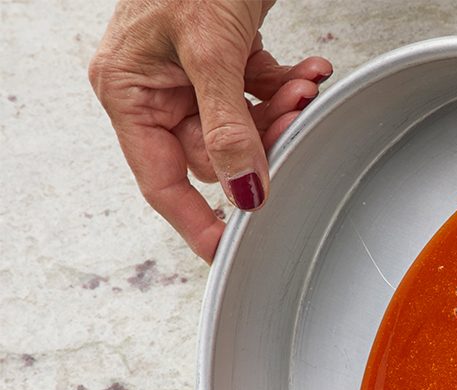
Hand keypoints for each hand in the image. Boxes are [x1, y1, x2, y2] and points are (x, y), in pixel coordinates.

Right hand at [89, 0, 331, 261]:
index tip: (227, 254)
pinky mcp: (224, 58)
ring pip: (245, 126)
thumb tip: (244, 192)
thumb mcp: (210, 50)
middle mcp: (156, 87)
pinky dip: (289, 88)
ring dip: (283, 112)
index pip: (163, 180)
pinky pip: (260, 93)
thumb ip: (228, 125)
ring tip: (305, 87)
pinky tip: (310, 72)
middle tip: (296, 120)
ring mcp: (191, 74)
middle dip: (263, 140)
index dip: (197, 220)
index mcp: (129, 91)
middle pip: (217, 151)